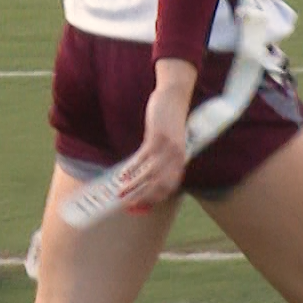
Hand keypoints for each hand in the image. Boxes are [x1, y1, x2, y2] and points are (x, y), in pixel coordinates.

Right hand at [117, 71, 194, 209]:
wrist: (175, 97)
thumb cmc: (170, 120)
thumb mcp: (171, 141)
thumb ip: (164, 156)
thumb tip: (147, 174)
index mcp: (181, 159)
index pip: (171, 185)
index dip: (156, 197)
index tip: (141, 204)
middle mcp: (177, 156)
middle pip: (160, 184)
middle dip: (142, 196)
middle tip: (127, 203)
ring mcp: (168, 147)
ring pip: (150, 174)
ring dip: (134, 186)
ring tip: (120, 193)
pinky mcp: (158, 137)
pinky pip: (143, 157)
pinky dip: (132, 168)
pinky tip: (122, 174)